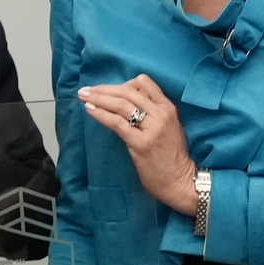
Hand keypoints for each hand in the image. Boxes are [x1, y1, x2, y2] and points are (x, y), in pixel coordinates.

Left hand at [78, 76, 197, 214]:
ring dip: (98, 98)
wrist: (179, 181)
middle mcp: (160, 114)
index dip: (122, 84)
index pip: (144, 83)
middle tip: (87, 89)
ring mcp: (151, 128)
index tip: (107, 89)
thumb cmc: (171, 157)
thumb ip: (152, 113)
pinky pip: (116, 122)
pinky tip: (90, 110)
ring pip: (120, 104)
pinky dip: (100, 114)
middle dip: (104, 89)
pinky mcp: (140, 143)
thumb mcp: (169, 127)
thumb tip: (125, 103)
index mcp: (168, 108)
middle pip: (128, 92)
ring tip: (83, 96)